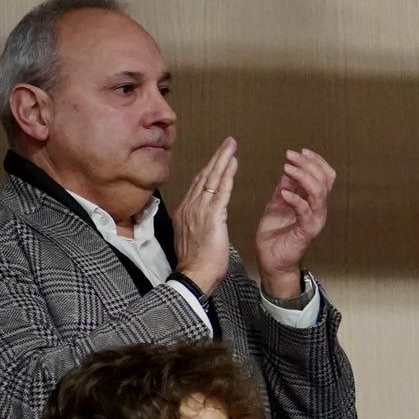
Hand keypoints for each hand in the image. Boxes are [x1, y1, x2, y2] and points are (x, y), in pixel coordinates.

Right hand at [173, 138, 237, 294]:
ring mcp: (199, 210)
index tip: (217, 158)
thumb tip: (200, 220)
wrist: (193, 276)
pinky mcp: (212, 216)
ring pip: (212, 179)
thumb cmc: (196, 264)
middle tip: (227, 142)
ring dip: (223, 160)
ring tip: (232, 145)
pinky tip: (233, 163)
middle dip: (216, 158)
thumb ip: (195, 224)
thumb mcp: (191, 238)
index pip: (197, 185)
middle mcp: (189, 207)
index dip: (208, 169)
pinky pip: (221, 191)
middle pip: (204, 176)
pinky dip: (228, 175)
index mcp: (185, 212)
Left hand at [253, 148, 334, 301]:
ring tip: (287, 168)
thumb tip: (289, 168)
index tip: (299, 152)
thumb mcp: (278, 203)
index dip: (315, 161)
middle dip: (308, 164)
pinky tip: (283, 192)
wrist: (271, 260)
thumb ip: (286, 187)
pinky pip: (305, 211)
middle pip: (325, 180)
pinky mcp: (307, 231)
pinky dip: (295, 198)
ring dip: (303, 176)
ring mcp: (315, 220)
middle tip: (291, 156)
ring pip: (319, 192)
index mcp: (314, 202)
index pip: (326, 176)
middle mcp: (319, 210)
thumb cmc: (275, 234)